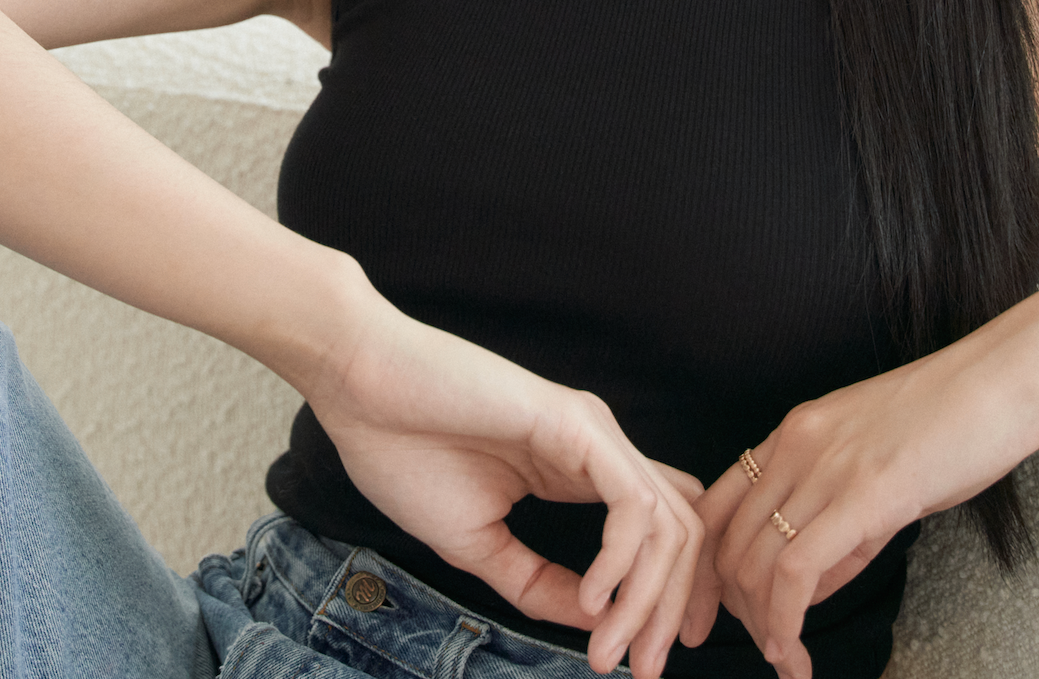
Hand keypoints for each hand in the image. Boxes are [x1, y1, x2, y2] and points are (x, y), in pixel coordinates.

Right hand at [309, 305, 704, 675]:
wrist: (357, 387)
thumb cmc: (402, 451)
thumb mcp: (476, 543)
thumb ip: (535, 582)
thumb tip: (594, 623)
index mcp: (579, 470)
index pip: (660, 533)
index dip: (668, 599)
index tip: (645, 661)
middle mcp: (600, 448)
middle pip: (682, 535)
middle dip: (672, 611)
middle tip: (646, 671)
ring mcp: (593, 433)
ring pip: (669, 524)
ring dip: (648, 599)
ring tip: (614, 649)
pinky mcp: (576, 425)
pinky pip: (633, 504)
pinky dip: (622, 560)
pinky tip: (591, 597)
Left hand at [681, 298, 1038, 678]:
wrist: (1009, 375)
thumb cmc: (959, 422)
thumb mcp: (880, 468)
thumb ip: (841, 524)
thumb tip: (808, 586)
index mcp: (794, 433)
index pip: (716, 506)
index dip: (705, 569)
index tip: (716, 614)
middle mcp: (795, 445)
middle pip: (727, 542)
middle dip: (734, 609)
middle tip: (766, 650)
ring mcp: (826, 467)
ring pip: (754, 562)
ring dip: (762, 626)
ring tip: (785, 660)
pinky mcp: (865, 494)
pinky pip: (796, 570)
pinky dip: (785, 623)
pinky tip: (796, 653)